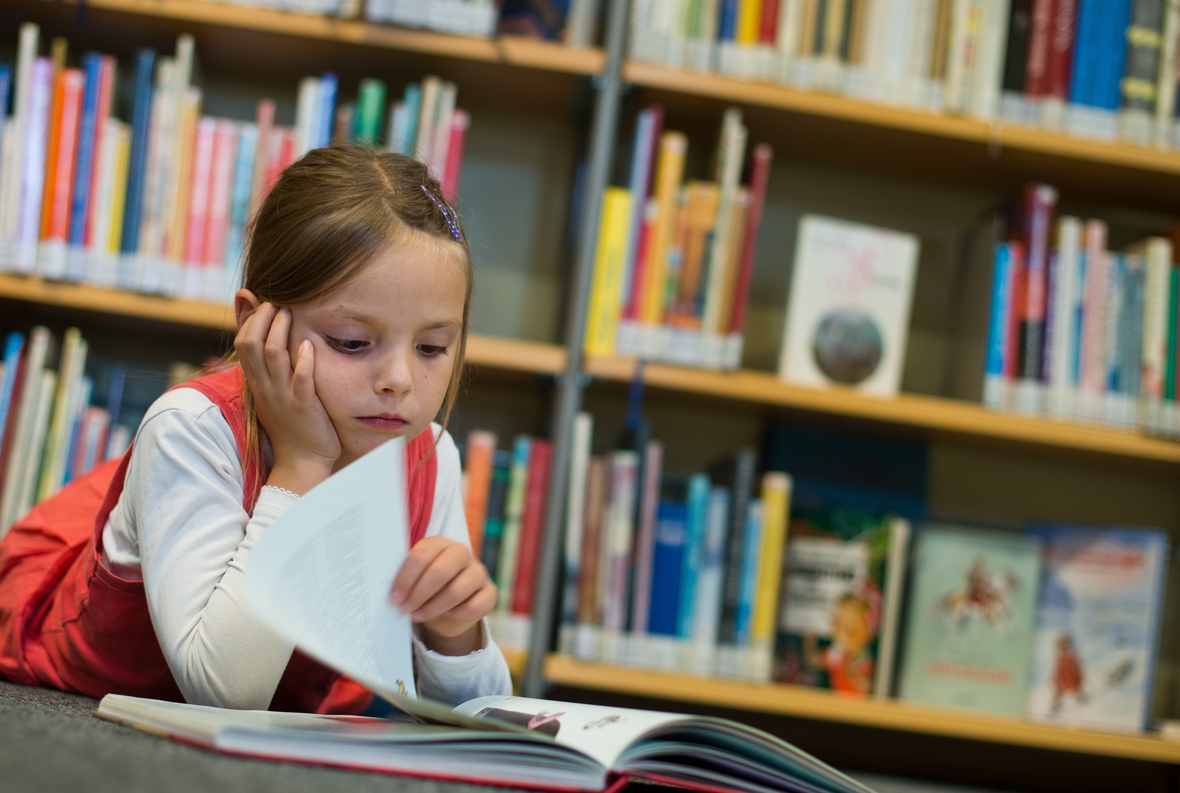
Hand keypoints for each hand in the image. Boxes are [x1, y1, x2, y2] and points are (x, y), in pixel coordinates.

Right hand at [234, 299, 340, 493]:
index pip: (243, 342)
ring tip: (290, 312)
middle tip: (278, 301)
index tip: (266, 302)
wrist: (302, 461)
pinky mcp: (303, 406)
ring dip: (280, 329)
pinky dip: (303, 360)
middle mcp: (265, 387)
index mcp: (257, 382)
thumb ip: (271, 367)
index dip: (251, 318)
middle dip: (262, 317)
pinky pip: (299, 379)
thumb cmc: (292, 424)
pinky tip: (309, 345)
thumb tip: (266, 343)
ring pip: (272, 355)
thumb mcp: (274, 392)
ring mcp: (282, 396)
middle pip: (250, 343)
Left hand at [389, 536, 496, 655]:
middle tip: (405, 608)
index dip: (406, 578)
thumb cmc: (426, 589)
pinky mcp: (489, 591)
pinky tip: (446, 616)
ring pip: (457, 590)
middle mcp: (462, 553)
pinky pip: (476, 605)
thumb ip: (405, 577)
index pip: (422, 555)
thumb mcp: (414, 579)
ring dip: (434, 607)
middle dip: (419, 593)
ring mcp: (478, 572)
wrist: (448, 609)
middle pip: (440, 571)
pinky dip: (457, 614)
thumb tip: (389, 587)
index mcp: (440, 543)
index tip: (394, 597)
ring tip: (418, 616)